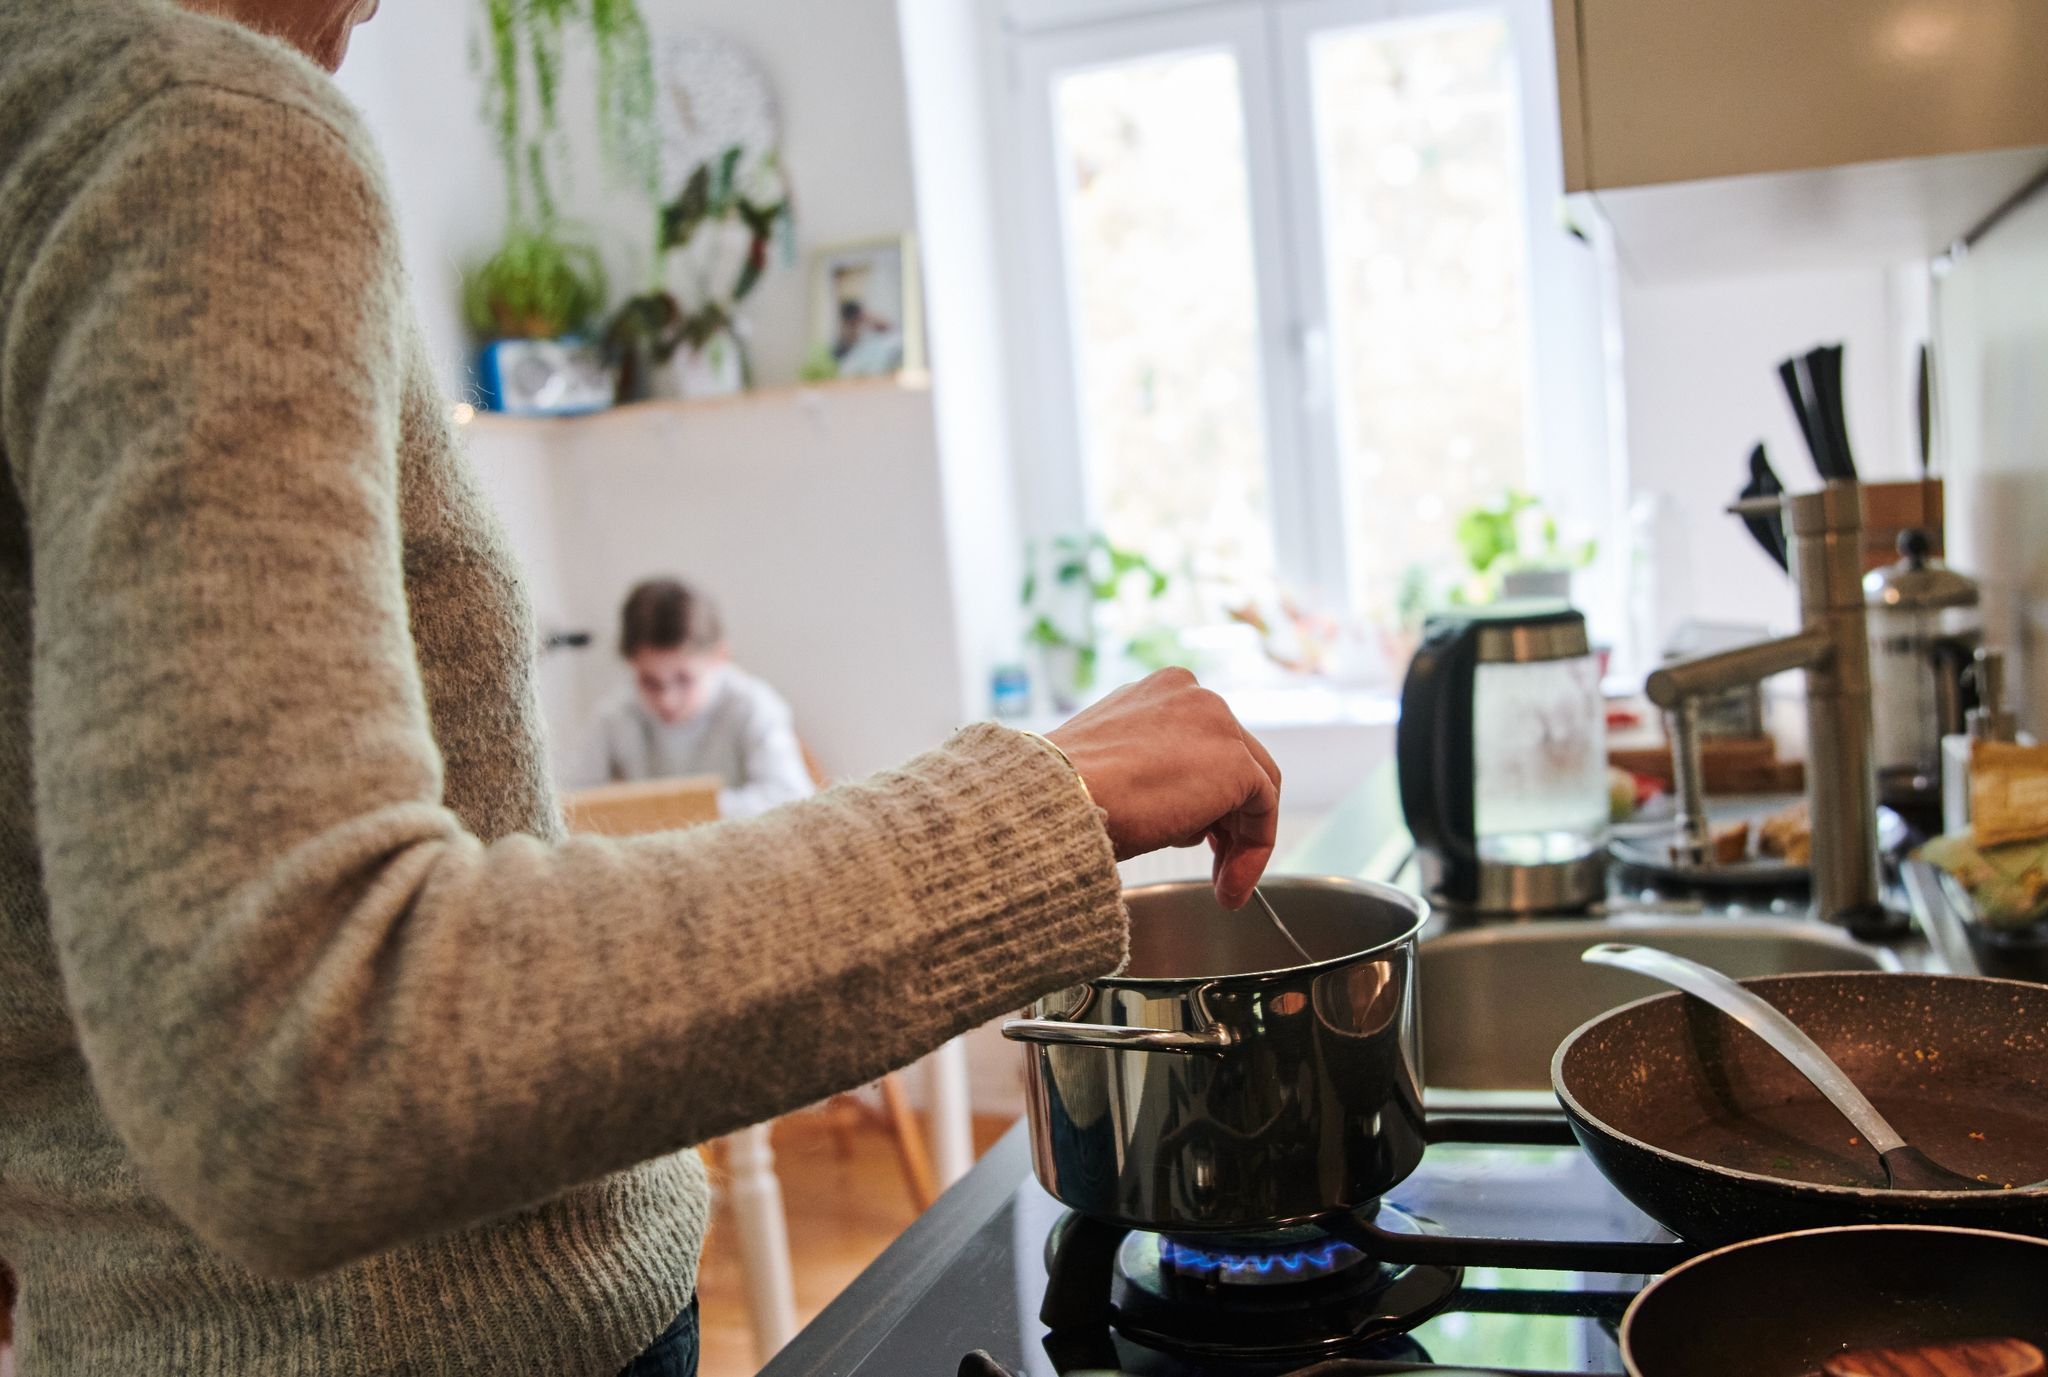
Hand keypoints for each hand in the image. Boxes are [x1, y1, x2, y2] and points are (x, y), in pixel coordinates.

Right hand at [1046, 669, 1280, 909]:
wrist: (1057, 798)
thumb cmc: (1065, 792)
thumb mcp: (1113, 768)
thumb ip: (1151, 770)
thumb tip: (1173, 803)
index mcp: (1161, 691)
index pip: (1202, 743)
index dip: (1205, 794)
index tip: (1196, 836)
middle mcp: (1193, 695)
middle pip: (1233, 761)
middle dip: (1227, 817)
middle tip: (1215, 861)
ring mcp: (1218, 723)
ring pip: (1253, 786)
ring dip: (1240, 840)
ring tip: (1221, 884)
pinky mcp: (1235, 762)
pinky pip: (1262, 811)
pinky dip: (1252, 851)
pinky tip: (1227, 885)